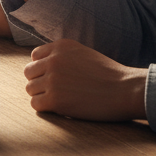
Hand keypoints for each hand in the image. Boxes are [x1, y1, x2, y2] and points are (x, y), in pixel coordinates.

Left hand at [24, 39, 147, 121]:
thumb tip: (42, 65)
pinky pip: (35, 104)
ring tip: (59, 100)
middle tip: (54, 91)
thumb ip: (62, 56)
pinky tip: (58, 108)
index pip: (35, 56)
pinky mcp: (55, 99)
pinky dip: (44, 107)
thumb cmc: (109, 75)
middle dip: (39, 81)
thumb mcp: (83, 53)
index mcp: (60, 46)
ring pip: (30, 88)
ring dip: (41, 95)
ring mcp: (52, 79)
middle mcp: (53, 60)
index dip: (43, 68)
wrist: (126, 90)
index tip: (55, 77)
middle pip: (29, 72)